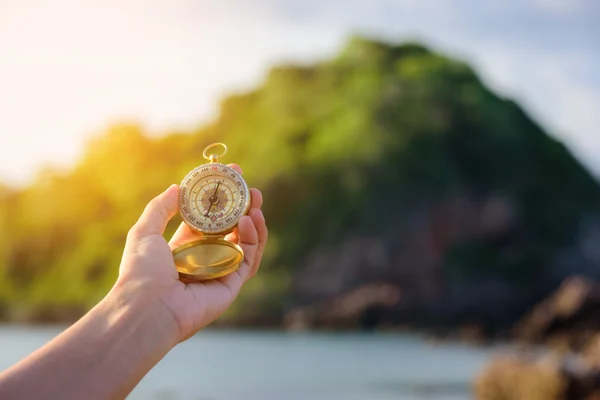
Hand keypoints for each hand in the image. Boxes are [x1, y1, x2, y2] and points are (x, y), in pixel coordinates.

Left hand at [111, 164, 266, 342]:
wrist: (147, 308)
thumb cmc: (141, 272)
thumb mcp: (144, 232)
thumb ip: (160, 208)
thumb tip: (176, 186)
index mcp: (184, 248)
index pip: (209, 220)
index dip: (220, 200)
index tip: (230, 179)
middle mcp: (205, 259)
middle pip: (232, 230)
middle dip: (243, 209)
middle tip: (251, 189)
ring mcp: (220, 273)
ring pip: (245, 244)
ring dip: (254, 222)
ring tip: (255, 203)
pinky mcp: (231, 285)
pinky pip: (249, 260)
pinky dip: (253, 240)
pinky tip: (248, 221)